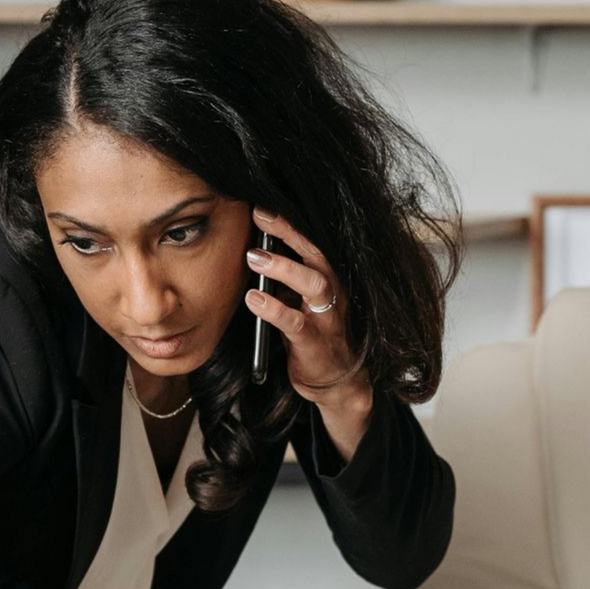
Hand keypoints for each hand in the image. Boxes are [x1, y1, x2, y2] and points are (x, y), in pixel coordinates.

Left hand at [246, 205, 373, 458]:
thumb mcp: (299, 302)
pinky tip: (253, 299)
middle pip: (315, 253)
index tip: (263, 206)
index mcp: (328, 278)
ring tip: (253, 256)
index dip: (289, 223)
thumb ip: (285, 280)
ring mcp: (327, 317)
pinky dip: (273, 309)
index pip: (311, 243)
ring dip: (283, 268)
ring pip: (312, 283)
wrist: (336, 382)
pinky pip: (295, 322)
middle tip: (259, 215)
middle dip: (288, 232)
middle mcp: (333, 292)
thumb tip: (255, 251)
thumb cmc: (314, 337)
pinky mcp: (315, 343)